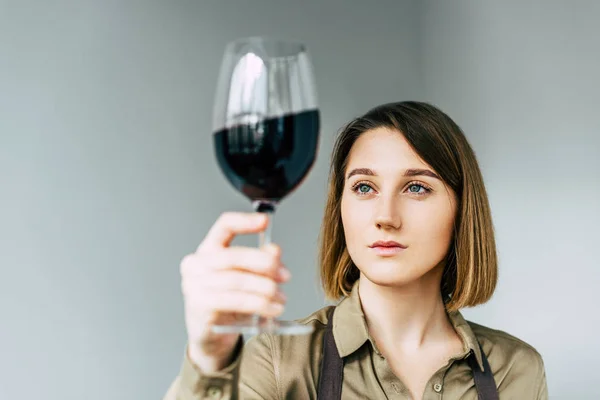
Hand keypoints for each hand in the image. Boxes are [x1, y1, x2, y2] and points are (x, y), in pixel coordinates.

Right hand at [180, 212, 289, 371]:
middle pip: (233, 256)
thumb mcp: (247, 279)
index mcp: (206, 251)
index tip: (265, 221)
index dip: (244, 221)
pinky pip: (235, 300)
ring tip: (282, 298)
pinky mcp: (200, 307)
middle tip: (285, 275)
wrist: (211, 337)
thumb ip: (260, 261)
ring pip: (237, 280)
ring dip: (265, 289)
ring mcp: (194, 286)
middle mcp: (195, 265)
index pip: (223, 226)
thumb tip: (275, 250)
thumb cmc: (228, 304)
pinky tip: (273, 309)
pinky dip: (258, 304)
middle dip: (264, 263)